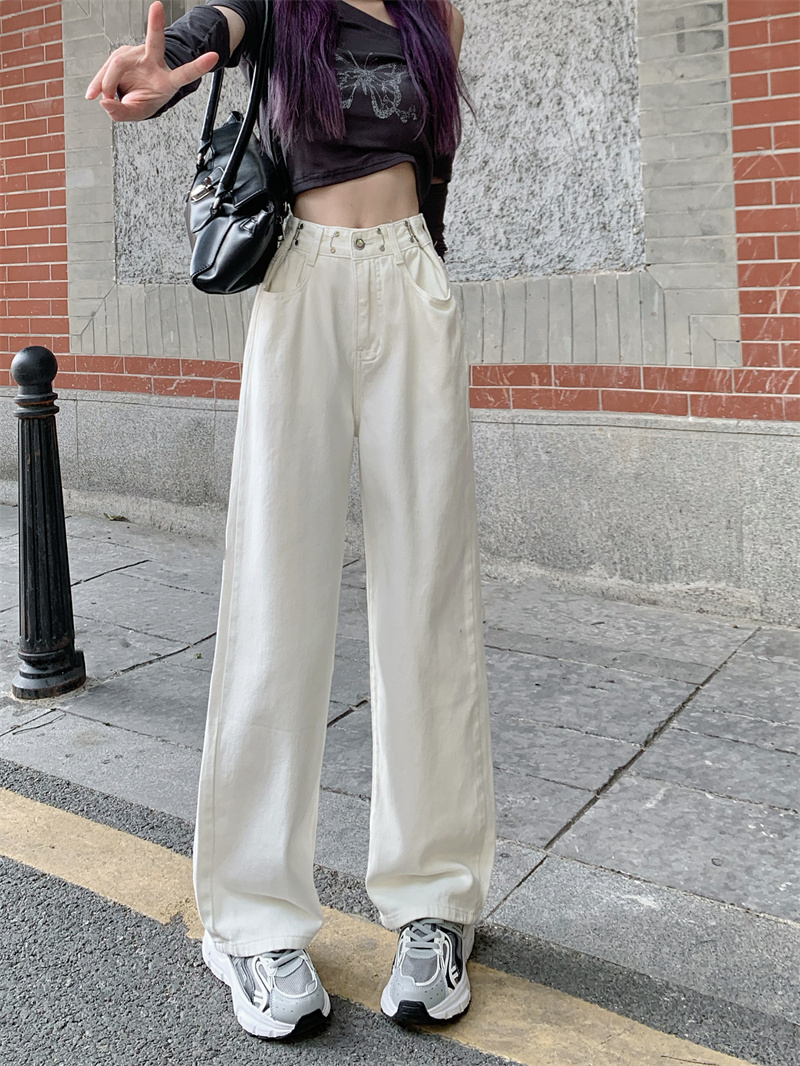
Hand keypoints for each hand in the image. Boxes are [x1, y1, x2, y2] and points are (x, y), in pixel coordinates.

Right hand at [84, 0, 218, 121]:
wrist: (132, 94)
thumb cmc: (141, 100)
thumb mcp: (136, 113)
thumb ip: (123, 112)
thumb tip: (105, 102)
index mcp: (167, 80)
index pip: (185, 73)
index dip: (198, 66)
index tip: (213, 55)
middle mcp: (154, 62)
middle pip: (155, 43)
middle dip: (155, 24)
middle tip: (157, 7)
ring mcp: (137, 55)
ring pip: (118, 63)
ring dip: (107, 83)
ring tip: (105, 99)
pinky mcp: (122, 54)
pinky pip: (106, 68)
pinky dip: (98, 82)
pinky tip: (93, 94)